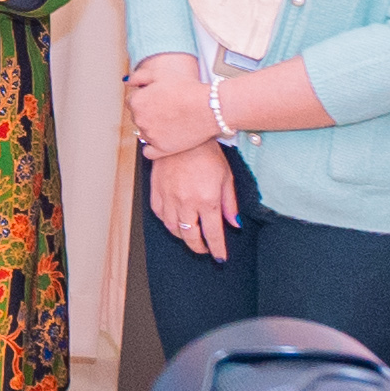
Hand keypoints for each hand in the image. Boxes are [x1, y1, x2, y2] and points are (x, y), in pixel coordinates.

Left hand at [123, 55, 219, 166]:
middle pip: (138, 116)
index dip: (146, 97)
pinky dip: (153, 147)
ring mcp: (150, 136)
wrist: (209, 107)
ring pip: (144, 133)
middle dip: (149, 112)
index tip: (158, 98)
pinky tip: (162, 139)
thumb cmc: (187, 89)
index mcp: (136, 101)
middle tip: (166, 108)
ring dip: (152, 128)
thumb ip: (139, 76)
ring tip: (171, 120)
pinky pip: (149, 152)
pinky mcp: (162, 149)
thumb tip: (128, 82)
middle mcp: (140, 120)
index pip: (132, 101)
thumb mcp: (161, 74)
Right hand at [148, 139, 243, 263]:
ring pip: (172, 228)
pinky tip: (174, 219)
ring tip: (190, 234)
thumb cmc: (206, 152)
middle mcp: (186, 202)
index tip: (220, 257)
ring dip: (182, 236)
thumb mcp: (226, 176)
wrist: (182, 133)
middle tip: (205, 249)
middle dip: (199, 247)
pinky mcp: (156, 190)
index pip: (213, 234)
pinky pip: (159, 214)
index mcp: (207, 200)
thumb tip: (234, 224)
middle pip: (190, 236)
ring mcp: (168, 197)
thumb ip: (230, 203)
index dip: (217, 249)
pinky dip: (167, 221)